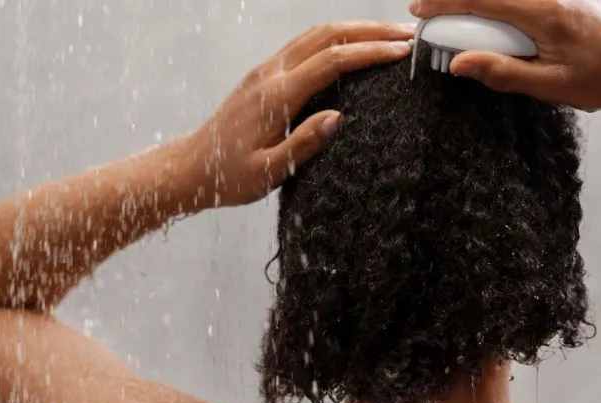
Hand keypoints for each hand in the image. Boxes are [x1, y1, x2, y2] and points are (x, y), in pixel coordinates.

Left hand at [185, 22, 413, 206]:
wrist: (192, 167)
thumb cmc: (229, 176)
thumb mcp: (268, 172)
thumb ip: (303, 144)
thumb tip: (338, 118)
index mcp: (276, 96)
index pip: (332, 61)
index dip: (370, 53)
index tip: (401, 54)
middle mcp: (271, 73)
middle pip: (328, 35)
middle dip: (371, 31)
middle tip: (408, 36)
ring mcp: (267, 70)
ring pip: (317, 34)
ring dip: (356, 29)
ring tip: (390, 36)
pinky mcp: (266, 74)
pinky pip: (306, 44)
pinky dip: (337, 38)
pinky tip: (356, 45)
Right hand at [409, 0, 600, 111]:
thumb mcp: (549, 86)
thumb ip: (501, 72)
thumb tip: (460, 63)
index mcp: (547, 13)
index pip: (481, 0)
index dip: (444, 4)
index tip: (420, 11)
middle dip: (459, 1)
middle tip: (437, 16)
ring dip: (486, 6)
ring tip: (468, 21)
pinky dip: (508, 6)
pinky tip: (501, 21)